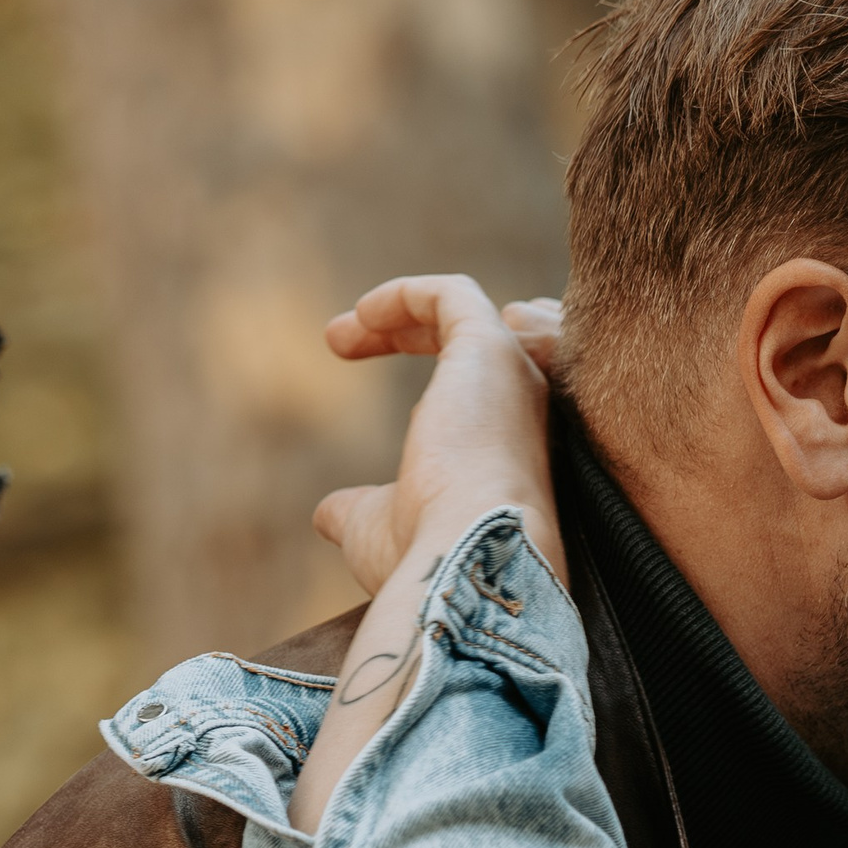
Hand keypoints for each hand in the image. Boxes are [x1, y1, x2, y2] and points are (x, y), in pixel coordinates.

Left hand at [311, 278, 566, 594]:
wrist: (468, 553)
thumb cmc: (430, 552)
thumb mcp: (380, 530)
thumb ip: (360, 511)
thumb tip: (327, 514)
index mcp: (505, 447)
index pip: (473, 386)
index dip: (417, 363)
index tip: (351, 363)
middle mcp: (520, 406)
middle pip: (470, 342)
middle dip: (404, 330)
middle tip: (339, 339)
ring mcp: (511, 374)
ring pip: (467, 312)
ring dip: (400, 308)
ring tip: (339, 331)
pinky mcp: (491, 345)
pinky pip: (453, 295)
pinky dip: (405, 294)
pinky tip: (360, 317)